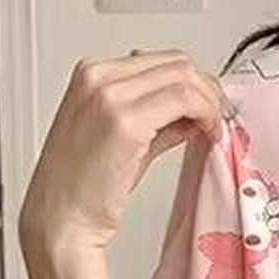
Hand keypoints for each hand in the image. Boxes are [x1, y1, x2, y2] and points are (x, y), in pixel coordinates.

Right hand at [18, 49, 226, 261]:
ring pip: (185, 77)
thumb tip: (189, 113)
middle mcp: (98, 77)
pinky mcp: (125, 122)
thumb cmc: (84, 188)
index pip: (161, 60)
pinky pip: (184, 100)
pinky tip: (207, 135)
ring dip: (210, 103)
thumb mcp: (124, 139)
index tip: (208, 109)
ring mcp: (110, 95)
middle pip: (177, 63)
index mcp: (93, 75)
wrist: (61, 219)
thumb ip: (155, 118)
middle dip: (207, 91)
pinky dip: (206, 115)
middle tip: (216, 121)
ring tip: (212, 131)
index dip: (194, 84)